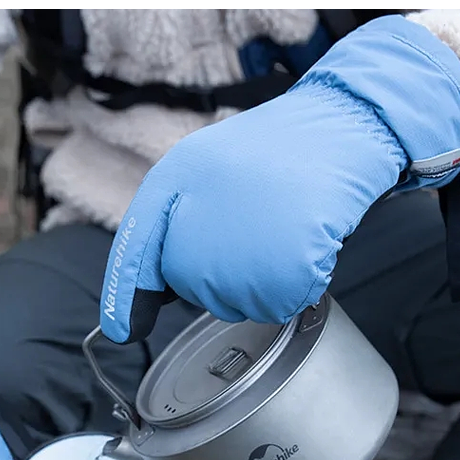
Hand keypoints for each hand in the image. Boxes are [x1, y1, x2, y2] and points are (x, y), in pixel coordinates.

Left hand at [100, 15, 459, 343]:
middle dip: (222, 275)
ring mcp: (238, 251)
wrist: (338, 128)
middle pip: (195, 291)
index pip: (137, 255)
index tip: (121, 332)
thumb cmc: (273, 151)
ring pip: (237, 303)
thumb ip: (168, 223)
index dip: (126, 298)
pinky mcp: (283, 269)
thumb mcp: (200, 168)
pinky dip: (297, 284)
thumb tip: (152, 297)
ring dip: (262, 281)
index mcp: (170, 185)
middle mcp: (195, 223)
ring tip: (280, 230)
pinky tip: (304, 243)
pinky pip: (279, 304)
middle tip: (255, 227)